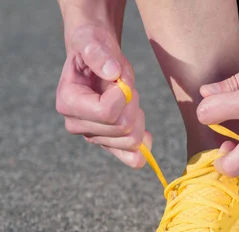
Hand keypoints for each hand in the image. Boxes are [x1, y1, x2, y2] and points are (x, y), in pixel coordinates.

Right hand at [56, 24, 150, 167]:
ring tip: (127, 99)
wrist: (98, 58)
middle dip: (132, 103)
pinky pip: (132, 158)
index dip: (123, 95)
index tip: (118, 79)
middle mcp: (77, 125)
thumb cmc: (94, 48)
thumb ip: (99, 54)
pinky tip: (146, 135)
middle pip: (122, 127)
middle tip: (125, 87)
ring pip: (132, 140)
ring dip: (138, 116)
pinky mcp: (109, 143)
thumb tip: (112, 72)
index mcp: (68, 102)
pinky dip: (144, 146)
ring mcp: (93, 137)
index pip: (107, 113)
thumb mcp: (93, 41)